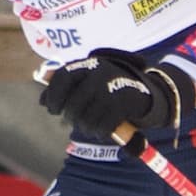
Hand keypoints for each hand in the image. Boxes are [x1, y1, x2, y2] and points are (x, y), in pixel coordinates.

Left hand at [39, 48, 192, 145]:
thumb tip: (42, 101)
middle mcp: (100, 71)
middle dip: (73, 117)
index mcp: (90, 64)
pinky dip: (102, 131)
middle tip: (80, 122)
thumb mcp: (92, 84)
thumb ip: (68, 89)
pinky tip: (104, 130)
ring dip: (88, 127)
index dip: (53, 96)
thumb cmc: (116, 91)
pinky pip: (103, 124)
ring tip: (94, 126)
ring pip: (87, 117)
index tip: (52, 109)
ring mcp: (113, 85)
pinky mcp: (125, 100)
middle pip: (73, 103)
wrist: (153, 93)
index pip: (63, 77)